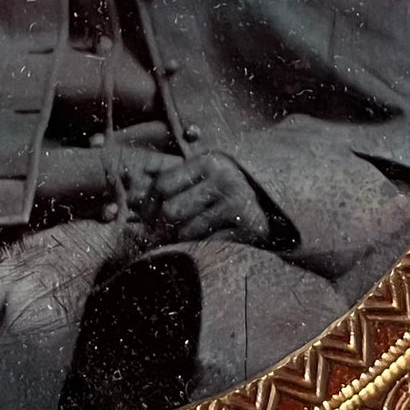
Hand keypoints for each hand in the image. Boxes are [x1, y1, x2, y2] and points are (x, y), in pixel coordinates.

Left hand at [144, 152, 273, 245]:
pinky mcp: (249, 228)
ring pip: (187, 232)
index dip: (149, 204)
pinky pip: (208, 245)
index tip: (146, 217)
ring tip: (184, 238)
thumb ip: (172, 181)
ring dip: (181, 240)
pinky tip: (204, 244)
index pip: (162, 184)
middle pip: (172, 210)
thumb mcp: (205, 175)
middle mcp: (224, 179)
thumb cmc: (231, 188)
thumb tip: (130, 192)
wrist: (278, 203)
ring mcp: (238, 204)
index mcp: (209, 161)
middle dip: (162, 226)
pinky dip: (201, 248)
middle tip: (160, 234)